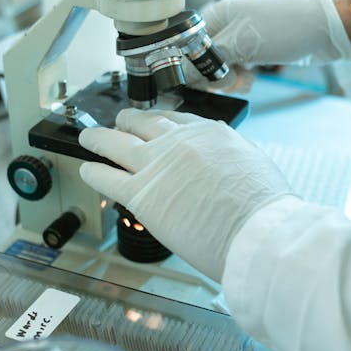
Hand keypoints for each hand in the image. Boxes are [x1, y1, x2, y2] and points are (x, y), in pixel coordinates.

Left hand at [79, 109, 294, 282]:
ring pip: (115, 142)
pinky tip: (86, 170)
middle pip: (142, 122)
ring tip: (89, 138)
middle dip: (129, 121)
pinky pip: (106, 177)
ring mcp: (155, 165)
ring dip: (98, 138)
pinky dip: (93, 172)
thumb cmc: (264, 208)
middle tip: (120, 123)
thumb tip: (223, 162)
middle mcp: (178, 142)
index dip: (160, 121)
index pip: (176, 119)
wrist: (256, 232)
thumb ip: (230, 155)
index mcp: (208, 133)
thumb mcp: (254, 162)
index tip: (154, 122)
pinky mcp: (140, 194)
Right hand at [189, 0, 350, 88]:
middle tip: (233, 80)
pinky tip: (252, 78)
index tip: (205, 82)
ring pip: (221, 68)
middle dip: (216, 77)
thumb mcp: (241, 45)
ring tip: (246, 79)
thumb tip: (182, 74)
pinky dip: (242, 77)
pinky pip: (237, 68)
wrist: (327, 28)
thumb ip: (208, 61)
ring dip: (230, 80)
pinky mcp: (255, 49)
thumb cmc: (286, 26)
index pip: (188, 46)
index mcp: (216, 15)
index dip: (193, 67)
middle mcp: (225, 25)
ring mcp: (241, 37)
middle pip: (204, 60)